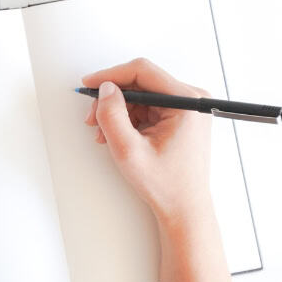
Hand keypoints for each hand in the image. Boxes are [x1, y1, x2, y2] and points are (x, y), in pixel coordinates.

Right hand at [83, 59, 238, 281]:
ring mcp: (187, 109)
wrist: (185, 210)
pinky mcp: (181, 119)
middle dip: (113, 98)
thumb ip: (112, 116)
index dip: (110, 75)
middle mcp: (191, 101)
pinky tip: (117, 135)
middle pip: (141, 82)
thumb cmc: (166, 185)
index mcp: (187, 102)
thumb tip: (105, 89)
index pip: (142, 71)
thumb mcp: (129, 151)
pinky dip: (129, 119)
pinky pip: (148, 108)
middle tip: (92, 117)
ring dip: (119, 111)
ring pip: (142, 96)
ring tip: (104, 133)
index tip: (89, 85)